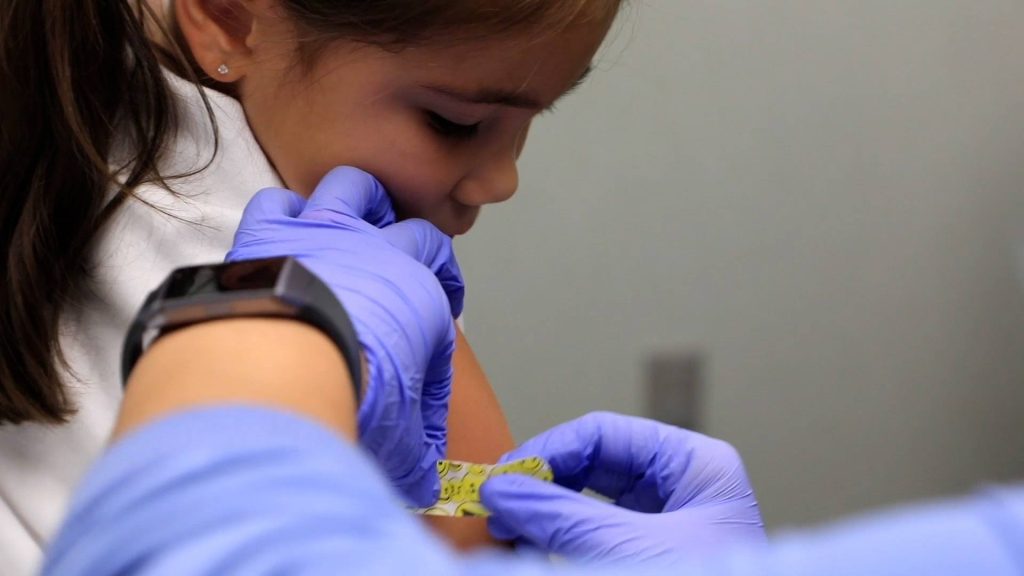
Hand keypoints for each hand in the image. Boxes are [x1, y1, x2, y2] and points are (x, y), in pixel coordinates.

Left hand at [226, 166, 462, 506]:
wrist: (283, 369)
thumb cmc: (355, 395)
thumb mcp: (402, 435)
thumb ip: (414, 444)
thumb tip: (422, 474)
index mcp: (417, 289)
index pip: (441, 267)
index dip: (444, 282)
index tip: (439, 305)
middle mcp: (376, 249)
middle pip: (405, 221)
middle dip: (406, 235)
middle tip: (398, 255)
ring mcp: (320, 233)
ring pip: (349, 186)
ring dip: (353, 200)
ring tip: (348, 221)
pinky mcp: (266, 235)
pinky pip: (278, 202)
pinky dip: (281, 214)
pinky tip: (281, 234)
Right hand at [481, 411, 764, 563]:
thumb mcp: (628, 549)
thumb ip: (561, 516)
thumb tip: (501, 490)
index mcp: (696, 467)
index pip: (605, 434)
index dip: (549, 450)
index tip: (504, 476)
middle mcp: (681, 489)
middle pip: (592, 466)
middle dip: (542, 484)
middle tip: (496, 503)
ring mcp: (664, 526)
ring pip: (587, 502)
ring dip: (544, 514)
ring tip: (504, 529)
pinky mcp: (646, 558)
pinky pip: (592, 536)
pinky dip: (559, 539)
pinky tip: (528, 545)